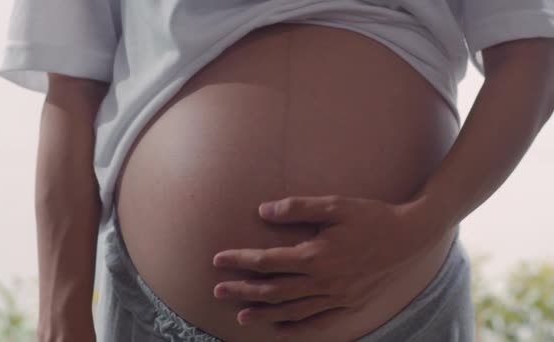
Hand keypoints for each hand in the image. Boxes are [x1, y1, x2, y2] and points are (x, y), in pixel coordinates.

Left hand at [212, 195, 442, 337]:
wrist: (411, 236)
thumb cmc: (371, 216)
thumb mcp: (335, 204)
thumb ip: (297, 208)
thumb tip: (262, 211)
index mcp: (316, 255)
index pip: (267, 261)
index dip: (240, 261)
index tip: (218, 260)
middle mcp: (323, 281)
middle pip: (273, 290)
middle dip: (242, 291)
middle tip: (217, 292)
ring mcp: (337, 297)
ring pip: (292, 311)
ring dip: (264, 315)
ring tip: (241, 318)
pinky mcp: (350, 305)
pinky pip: (319, 324)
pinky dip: (297, 331)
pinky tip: (280, 333)